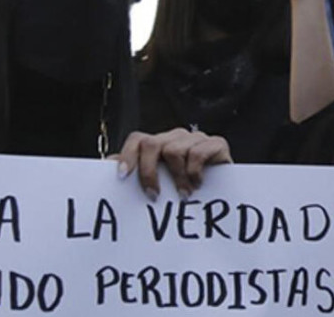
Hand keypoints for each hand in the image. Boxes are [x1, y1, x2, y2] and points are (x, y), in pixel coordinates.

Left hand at [115, 128, 231, 199]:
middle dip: (148, 172)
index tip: (122, 177)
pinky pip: (197, 153)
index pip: (137, 139)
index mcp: (160, 144)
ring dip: (177, 177)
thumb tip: (107, 165)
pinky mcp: (216, 143)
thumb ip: (136, 174)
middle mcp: (176, 137)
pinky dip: (194, 172)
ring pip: (174, 149)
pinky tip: (198, 184)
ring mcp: (196, 138)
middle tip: (154, 195)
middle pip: (151, 143)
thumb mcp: (161, 183)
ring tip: (183, 194)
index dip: (127, 156)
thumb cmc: (188, 188)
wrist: (226, 192)